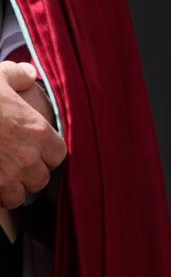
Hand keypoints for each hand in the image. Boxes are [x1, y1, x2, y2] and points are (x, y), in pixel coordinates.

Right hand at [0, 61, 65, 207]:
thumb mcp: (0, 75)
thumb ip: (19, 76)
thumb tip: (29, 75)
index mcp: (36, 130)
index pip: (59, 154)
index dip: (49, 153)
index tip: (39, 149)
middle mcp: (25, 157)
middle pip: (41, 179)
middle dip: (32, 173)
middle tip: (19, 163)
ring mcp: (5, 176)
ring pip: (20, 196)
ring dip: (14, 188)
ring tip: (5, 178)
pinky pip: (0, 202)